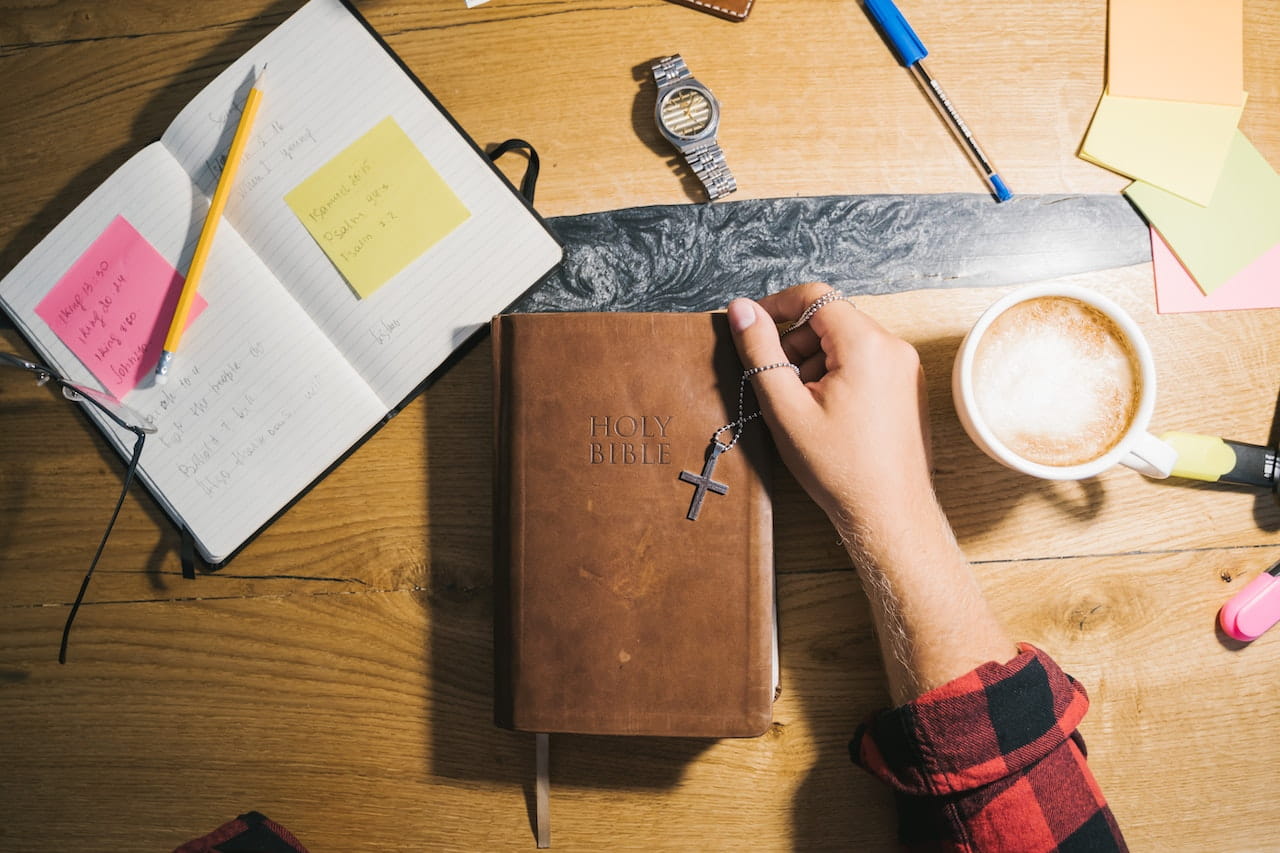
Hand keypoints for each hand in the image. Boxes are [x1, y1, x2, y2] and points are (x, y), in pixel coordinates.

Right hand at [728, 282, 1015, 701]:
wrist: (889, 513)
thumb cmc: (839, 468)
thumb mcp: (786, 407)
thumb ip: (760, 352)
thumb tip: (741, 309)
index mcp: (866, 345)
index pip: (814, 296)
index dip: (776, 307)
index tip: (751, 329)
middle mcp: (893, 347)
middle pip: (830, 319)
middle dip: (795, 343)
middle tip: (777, 384)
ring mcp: (906, 367)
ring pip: (845, 341)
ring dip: (814, 362)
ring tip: (802, 408)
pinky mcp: (907, 386)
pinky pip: (864, 361)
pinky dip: (836, 375)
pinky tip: (826, 415)